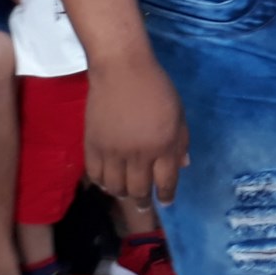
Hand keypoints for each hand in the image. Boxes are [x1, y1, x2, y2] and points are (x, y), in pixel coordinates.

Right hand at [85, 58, 189, 203]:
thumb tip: (183, 165)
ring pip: (116, 187)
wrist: (121, 69)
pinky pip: (95, 174)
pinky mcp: (92, 144)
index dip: (166, 196)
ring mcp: (113, 151)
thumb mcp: (179, 114)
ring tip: (126, 194)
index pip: (166, 182)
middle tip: (145, 205)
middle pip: (139, 189)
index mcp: (164, 145)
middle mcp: (139, 153)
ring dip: (122, 194)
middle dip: (144, 201)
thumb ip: (181, 142)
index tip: (167, 202)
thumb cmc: (156, 87)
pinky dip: (102, 183)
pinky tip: (108, 183)